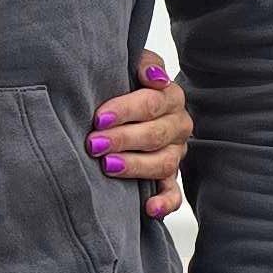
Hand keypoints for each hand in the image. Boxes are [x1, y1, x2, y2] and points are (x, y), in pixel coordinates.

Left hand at [90, 49, 191, 217]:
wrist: (121, 106)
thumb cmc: (122, 83)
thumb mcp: (129, 65)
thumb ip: (143, 63)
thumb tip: (153, 77)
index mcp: (170, 97)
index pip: (153, 103)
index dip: (126, 110)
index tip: (99, 118)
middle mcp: (178, 126)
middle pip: (156, 135)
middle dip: (123, 139)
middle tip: (94, 143)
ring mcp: (174, 154)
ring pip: (164, 163)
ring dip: (135, 167)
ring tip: (107, 166)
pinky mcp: (169, 178)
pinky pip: (174, 194)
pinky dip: (164, 203)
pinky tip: (148, 208)